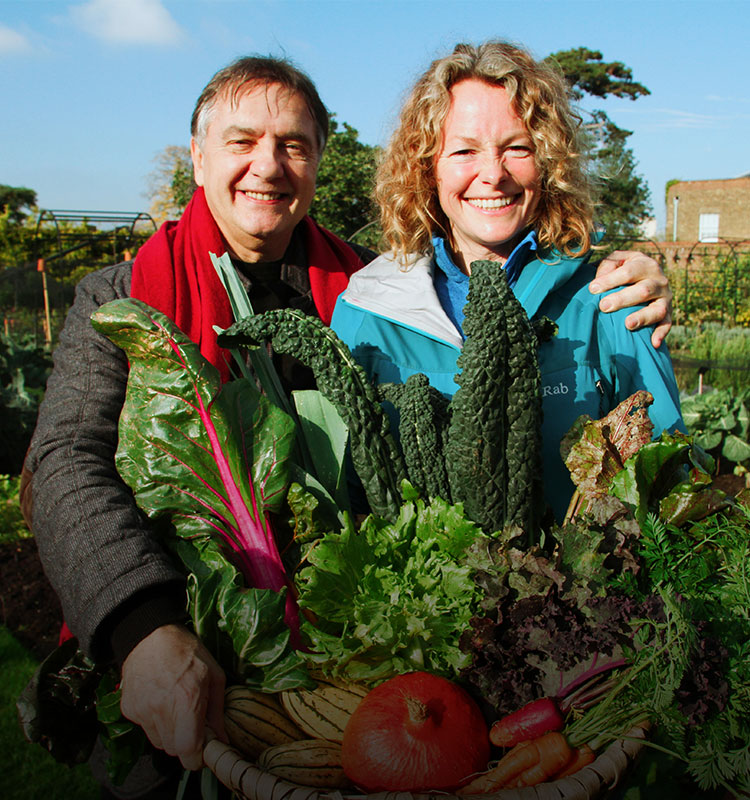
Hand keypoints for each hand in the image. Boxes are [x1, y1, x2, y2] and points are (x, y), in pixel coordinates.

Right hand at [120, 624, 226, 770]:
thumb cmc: (187, 652)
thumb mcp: (214, 675)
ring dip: (170, 733)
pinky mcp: (129, 709)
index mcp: (187, 699)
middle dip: (185, 743)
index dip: (197, 758)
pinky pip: (145, 729)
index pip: (188, 751)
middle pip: (173, 750)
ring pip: (159, 742)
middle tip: (192, 722)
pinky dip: (154, 722)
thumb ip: (218, 711)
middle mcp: (162, 709)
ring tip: (175, 706)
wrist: (149, 635)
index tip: (202, 751)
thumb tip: (222, 740)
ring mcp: (142, 710)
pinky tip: (160, 699)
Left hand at [589, 250, 672, 347]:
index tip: (592, 289)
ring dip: (643, 317)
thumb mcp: (616, 260)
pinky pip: (667, 324)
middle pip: (643, 291)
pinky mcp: (668, 312)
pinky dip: (661, 333)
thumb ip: (607, 266)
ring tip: (627, 324)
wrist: (645, 275)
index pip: (628, 272)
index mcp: (645, 265)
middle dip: (623, 299)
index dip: (610, 280)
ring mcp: (665, 298)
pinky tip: (653, 343)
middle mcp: (659, 280)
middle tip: (604, 306)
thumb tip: (598, 283)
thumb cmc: (623, 268)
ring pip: (657, 309)